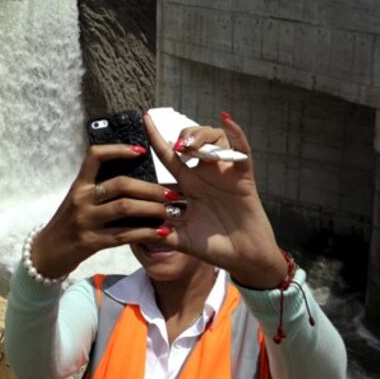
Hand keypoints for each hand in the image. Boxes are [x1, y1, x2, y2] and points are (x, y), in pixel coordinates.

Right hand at [31, 144, 174, 278]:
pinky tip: (161, 233)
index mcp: (79, 185)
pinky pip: (124, 235)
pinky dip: (146, 233)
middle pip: (120, 184)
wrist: (48, 252)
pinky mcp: (91, 242)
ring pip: (124, 208)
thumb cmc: (69, 223)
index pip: (95, 156)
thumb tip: (134, 178)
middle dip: (149, 188)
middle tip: (170, 193)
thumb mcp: (78, 200)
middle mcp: (81, 199)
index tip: (140, 150)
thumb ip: (99, 188)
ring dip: (152, 208)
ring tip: (170, 211)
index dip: (118, 150)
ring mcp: (86, 220)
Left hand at [145, 111, 288, 289]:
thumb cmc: (213, 248)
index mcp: (188, 185)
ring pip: (215, 138)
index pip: (168, 155)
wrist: (243, 259)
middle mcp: (204, 175)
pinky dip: (236, 132)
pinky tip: (226, 118)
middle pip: (192, 140)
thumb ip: (161, 232)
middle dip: (184, 135)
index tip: (144, 119)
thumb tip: (136, 229)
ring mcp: (224, 174)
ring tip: (192, 147)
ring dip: (202, 135)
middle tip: (179, 147)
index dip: (156, 137)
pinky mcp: (243, 178)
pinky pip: (242, 150)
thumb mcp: (181, 239)